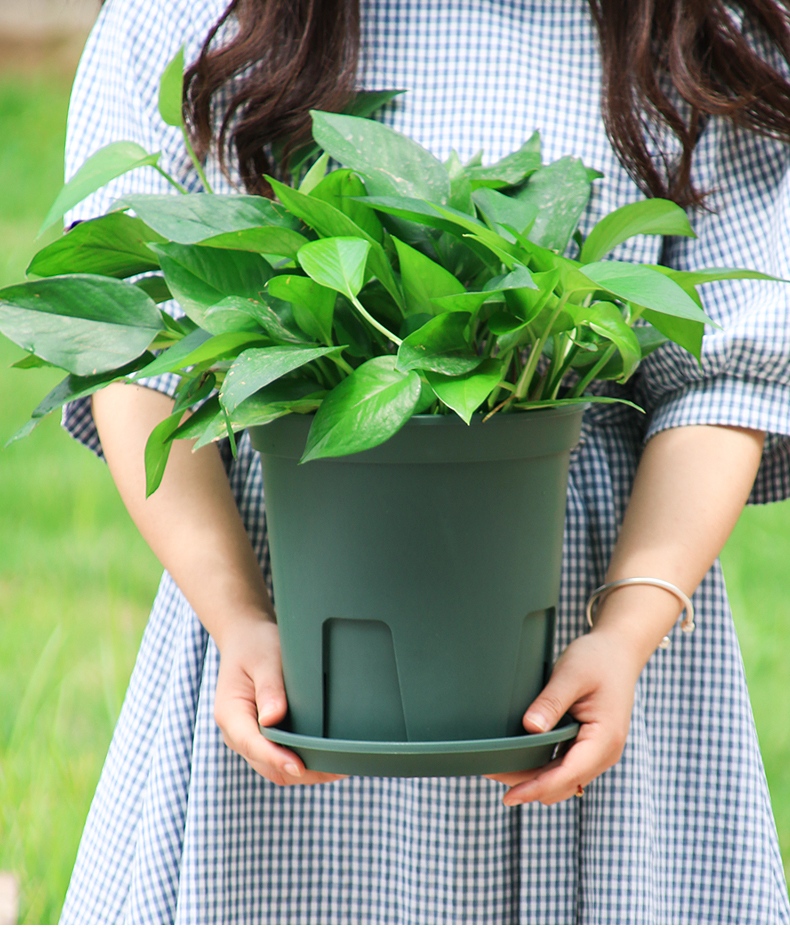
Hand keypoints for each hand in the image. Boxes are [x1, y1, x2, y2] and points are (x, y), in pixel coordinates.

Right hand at [213, 612, 346, 786]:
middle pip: (267, 765)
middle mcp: (236, 733)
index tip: (300, 766)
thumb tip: (273, 719)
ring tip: (339, 768)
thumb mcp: (264, 660)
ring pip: (275, 769)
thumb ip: (269, 688)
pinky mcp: (262, 738)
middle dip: (301, 771)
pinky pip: (280, 760)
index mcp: (231, 714)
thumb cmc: (256, 645)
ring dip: (305, 773)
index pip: (252, 744)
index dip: (276, 758)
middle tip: (338, 769)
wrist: (246, 639)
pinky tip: (327, 758)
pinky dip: (303, 764)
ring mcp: (248, 738)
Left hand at [484, 627, 640, 804]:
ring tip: (499, 767)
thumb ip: (551, 702)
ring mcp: (599, 752)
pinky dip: (543, 769)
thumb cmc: (597, 659)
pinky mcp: (590, 747)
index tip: (509, 796)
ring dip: (534, 779)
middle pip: (562, 784)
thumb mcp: (571, 674)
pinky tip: (519, 758)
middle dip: (529, 785)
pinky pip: (564, 767)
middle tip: (491, 771)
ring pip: (563, 780)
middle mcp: (605, 752)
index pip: (568, 775)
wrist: (619, 651)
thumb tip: (529, 727)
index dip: (536, 788)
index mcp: (605, 738)